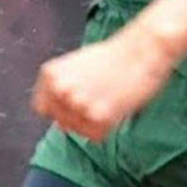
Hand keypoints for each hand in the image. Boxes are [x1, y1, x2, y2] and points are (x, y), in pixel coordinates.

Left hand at [32, 26, 173, 141]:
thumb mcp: (75, 66)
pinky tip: (117, 106)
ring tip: (110, 99)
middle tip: (100, 97)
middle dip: (79, 116)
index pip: (43, 109)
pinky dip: (108, 127)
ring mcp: (78, 104)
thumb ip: (63, 90)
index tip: (77, 102)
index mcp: (51, 75)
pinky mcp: (98, 117)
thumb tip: (58, 123)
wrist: (143, 50)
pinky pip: (97, 136)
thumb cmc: (114, 56)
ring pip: (80, 131)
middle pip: (62, 123)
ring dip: (94, 122)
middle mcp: (60, 90)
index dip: (61, 109)